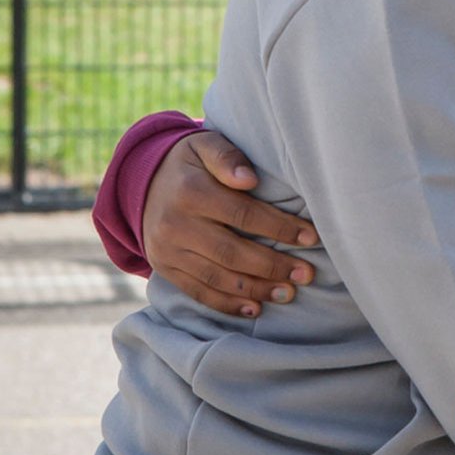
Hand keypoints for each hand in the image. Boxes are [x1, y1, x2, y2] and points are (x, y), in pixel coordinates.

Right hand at [142, 130, 317, 317]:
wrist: (143, 183)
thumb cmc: (191, 163)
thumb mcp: (205, 145)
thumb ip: (227, 156)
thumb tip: (250, 179)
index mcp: (190, 192)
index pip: (243, 215)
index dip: (279, 228)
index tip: (311, 237)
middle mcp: (175, 225)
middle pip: (232, 252)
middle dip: (273, 266)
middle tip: (306, 274)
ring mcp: (167, 251)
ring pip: (216, 277)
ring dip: (255, 289)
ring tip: (288, 293)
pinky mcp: (165, 268)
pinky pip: (197, 292)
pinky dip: (227, 304)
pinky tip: (254, 308)